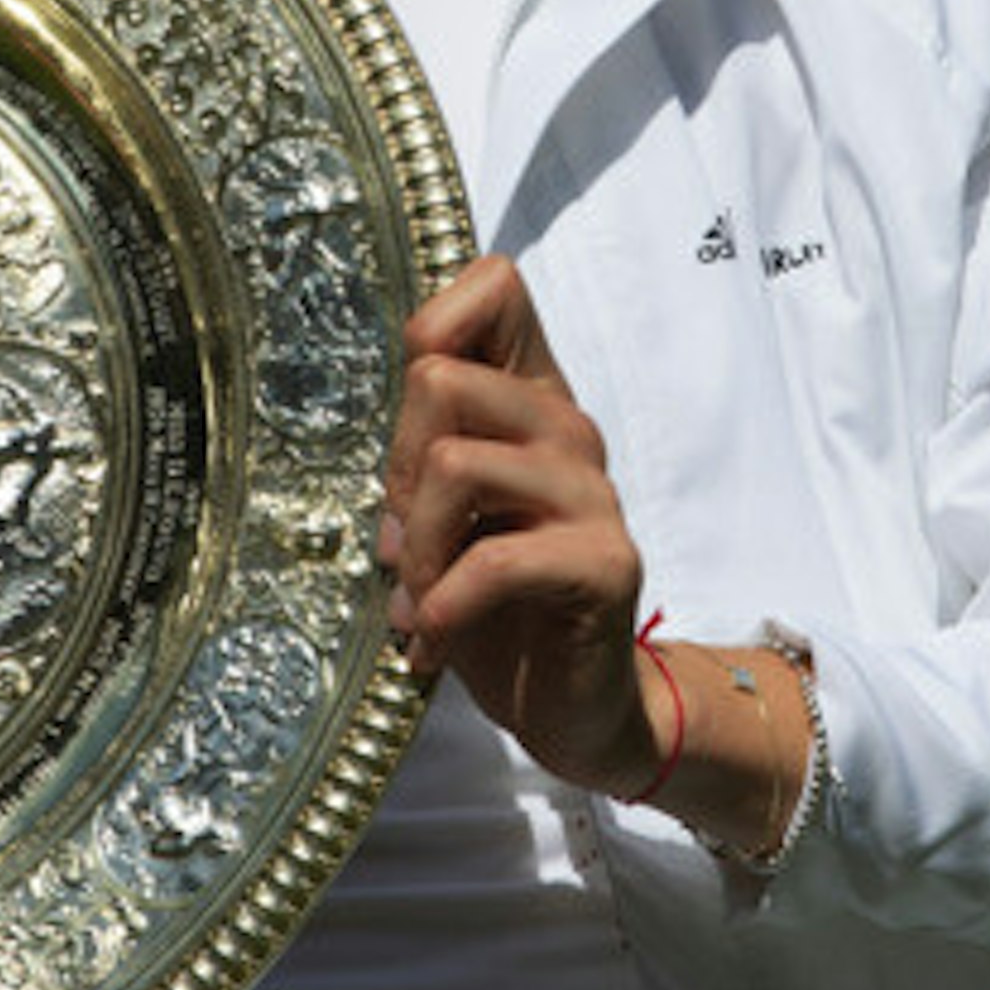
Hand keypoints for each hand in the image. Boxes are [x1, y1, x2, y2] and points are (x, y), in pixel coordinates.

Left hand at [376, 255, 656, 793]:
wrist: (574, 705)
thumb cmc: (497, 606)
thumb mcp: (445, 517)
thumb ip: (421, 456)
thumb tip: (386, 456)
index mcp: (528, 399)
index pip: (494, 285)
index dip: (432, 329)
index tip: (413, 426)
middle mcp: (566, 428)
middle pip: (440, 378)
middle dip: (396, 469)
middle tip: (404, 543)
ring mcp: (591, 492)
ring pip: (453, 465)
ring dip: (416, 550)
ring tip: (419, 601)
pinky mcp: (604, 562)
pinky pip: (494, 560)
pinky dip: (443, 606)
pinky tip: (434, 643)